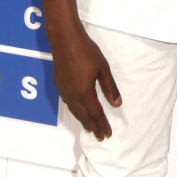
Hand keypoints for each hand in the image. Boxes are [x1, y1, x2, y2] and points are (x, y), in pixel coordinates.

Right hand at [50, 25, 121, 139]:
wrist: (65, 39)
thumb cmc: (86, 52)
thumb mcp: (103, 68)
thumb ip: (110, 87)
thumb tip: (117, 104)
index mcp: (85, 93)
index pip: (95, 114)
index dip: (103, 124)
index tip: (108, 134)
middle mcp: (73, 96)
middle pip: (84, 116)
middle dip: (93, 127)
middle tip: (100, 136)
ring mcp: (64, 91)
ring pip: (74, 111)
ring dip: (83, 121)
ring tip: (90, 128)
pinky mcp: (59, 85)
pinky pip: (68, 104)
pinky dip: (75, 112)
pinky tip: (78, 111)